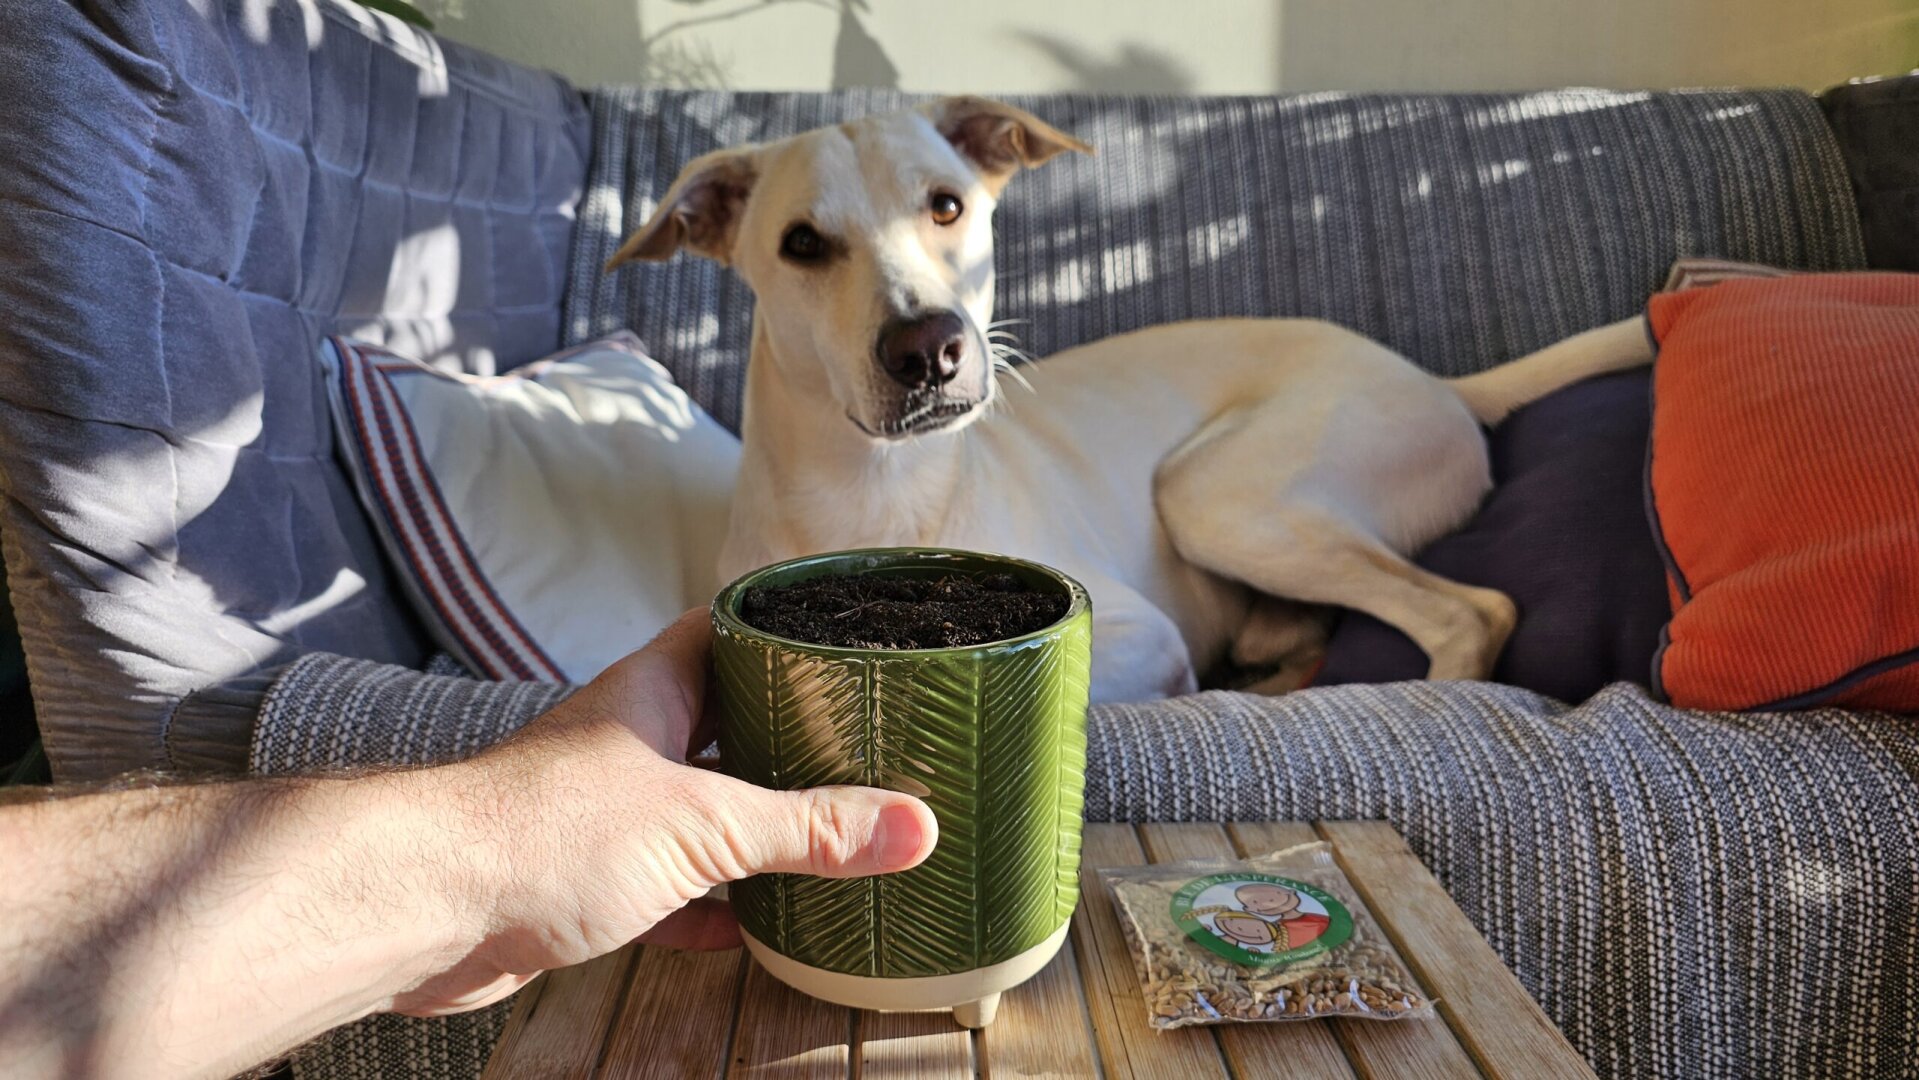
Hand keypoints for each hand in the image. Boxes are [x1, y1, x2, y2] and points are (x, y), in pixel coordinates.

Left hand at [393, 610, 938, 1015]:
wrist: (423, 908)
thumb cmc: (542, 832)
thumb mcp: (702, 824)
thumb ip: (809, 828)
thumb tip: (914, 826)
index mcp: (654, 692)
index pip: (727, 629)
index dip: (784, 629)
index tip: (846, 641)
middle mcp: (627, 741)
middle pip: (722, 724)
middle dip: (786, 740)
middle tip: (862, 751)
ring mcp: (602, 813)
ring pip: (694, 810)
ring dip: (750, 828)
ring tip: (828, 836)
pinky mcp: (580, 883)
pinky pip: (665, 891)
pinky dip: (709, 909)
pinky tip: (753, 929)